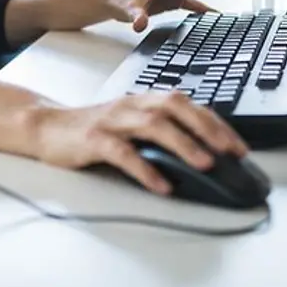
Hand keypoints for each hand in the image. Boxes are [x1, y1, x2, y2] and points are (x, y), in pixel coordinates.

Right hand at [30, 91, 248, 194]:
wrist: (48, 127)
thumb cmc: (94, 128)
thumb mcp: (132, 123)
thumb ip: (161, 129)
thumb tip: (202, 150)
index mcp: (144, 100)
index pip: (187, 104)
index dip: (215, 123)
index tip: (238, 145)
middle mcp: (131, 105)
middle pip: (175, 107)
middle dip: (207, 128)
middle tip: (231, 152)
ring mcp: (112, 120)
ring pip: (153, 125)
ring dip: (184, 144)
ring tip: (205, 164)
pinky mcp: (93, 139)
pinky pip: (122, 152)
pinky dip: (145, 169)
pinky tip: (162, 185)